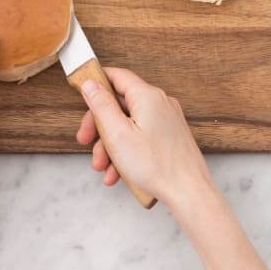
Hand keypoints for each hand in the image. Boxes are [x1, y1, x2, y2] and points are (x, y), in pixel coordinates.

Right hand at [75, 67, 212, 205]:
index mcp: (147, 96)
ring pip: (128, 125)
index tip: (81, 94)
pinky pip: (140, 137)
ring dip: (110, 145)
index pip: (116, 76)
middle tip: (86, 141)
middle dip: (99, 126)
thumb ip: (101, 105)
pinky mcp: (169, 137)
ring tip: (103, 168)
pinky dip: (126, 152)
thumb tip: (91, 83)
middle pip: (119, 105)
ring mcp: (166, 121)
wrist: (189, 193)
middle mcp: (159, 104)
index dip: (96, 83)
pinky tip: (117, 173)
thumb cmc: (156, 166)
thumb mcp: (117, 133)